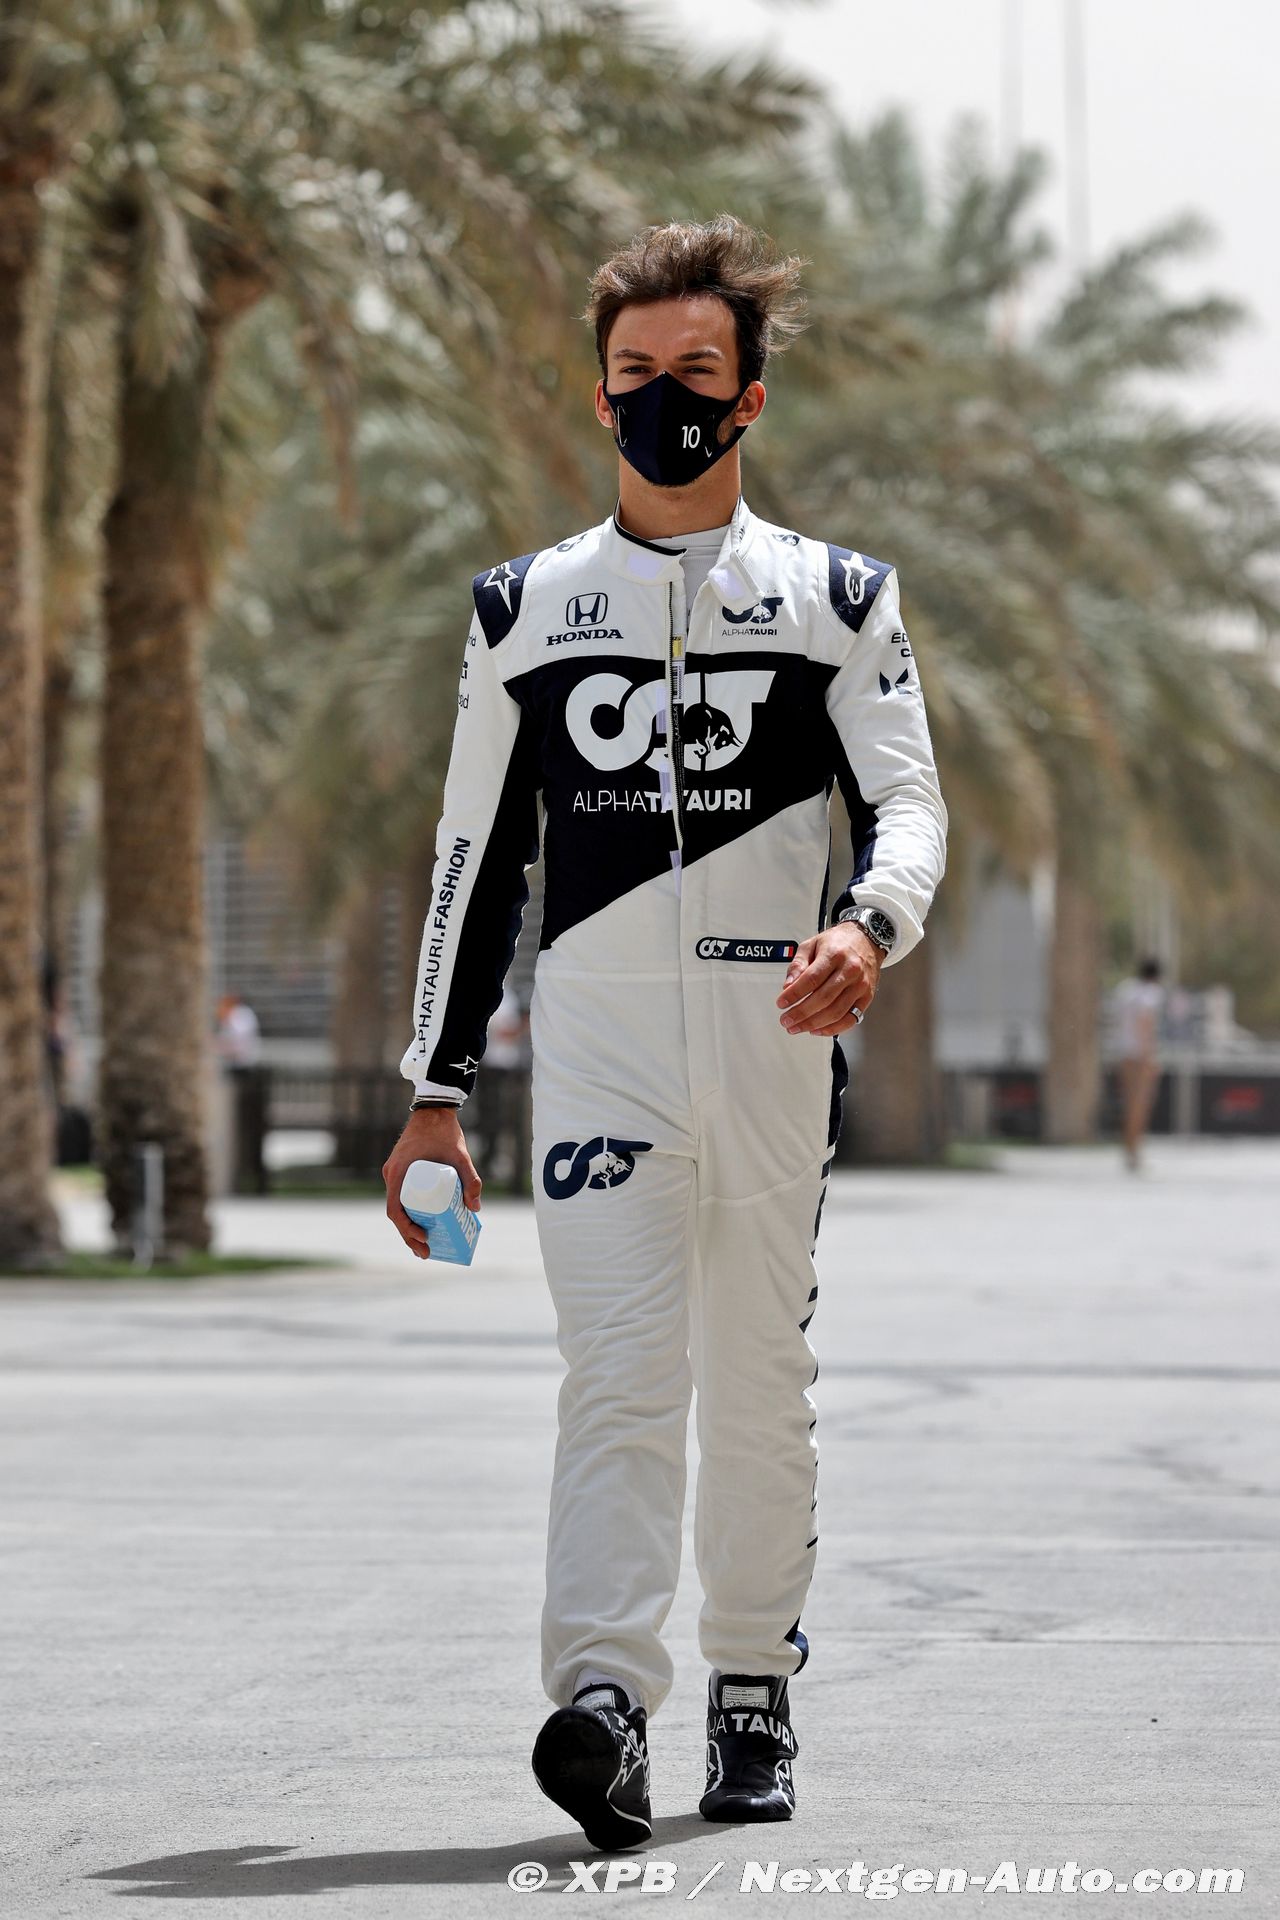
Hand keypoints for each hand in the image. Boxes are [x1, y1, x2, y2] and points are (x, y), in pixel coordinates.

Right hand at [382, 1107, 480, 1259]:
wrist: (434, 1109)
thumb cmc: (444, 1131)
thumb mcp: (460, 1156)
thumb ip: (471, 1179)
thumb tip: (476, 1208)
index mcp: (398, 1173)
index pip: (395, 1210)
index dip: (407, 1229)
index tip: (424, 1238)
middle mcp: (392, 1175)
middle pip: (396, 1213)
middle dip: (409, 1236)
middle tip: (426, 1253)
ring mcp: (395, 1173)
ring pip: (398, 1206)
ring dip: (408, 1226)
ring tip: (424, 1245)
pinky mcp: (402, 1171)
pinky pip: (401, 1196)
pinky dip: (409, 1212)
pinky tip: (422, 1223)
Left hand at [776, 924, 883, 1036]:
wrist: (867, 940)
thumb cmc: (839, 942)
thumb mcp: (812, 944)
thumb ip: (798, 964)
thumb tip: (788, 986)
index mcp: (834, 955)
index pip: (811, 979)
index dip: (794, 994)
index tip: (781, 1003)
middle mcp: (850, 970)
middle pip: (823, 998)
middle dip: (801, 1013)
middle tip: (786, 1020)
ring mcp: (860, 986)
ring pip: (836, 1012)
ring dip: (813, 1024)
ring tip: (797, 1027)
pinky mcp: (866, 997)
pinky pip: (850, 1019)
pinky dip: (832, 1029)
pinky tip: (817, 1030)